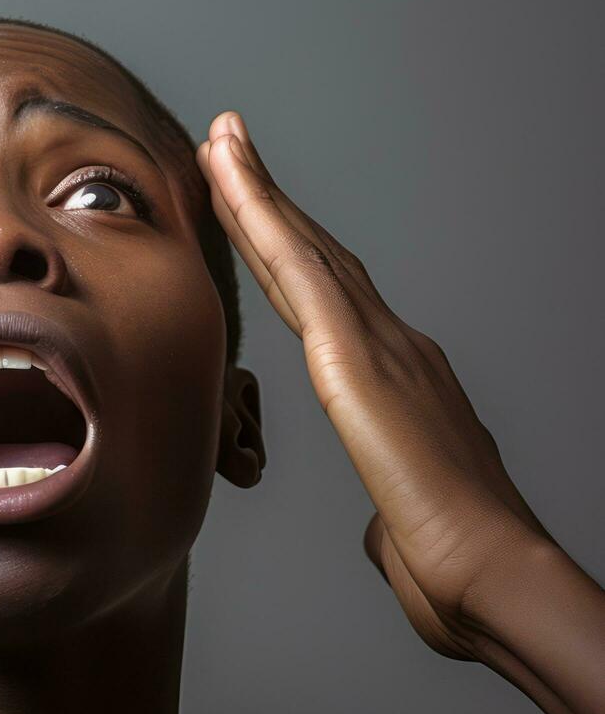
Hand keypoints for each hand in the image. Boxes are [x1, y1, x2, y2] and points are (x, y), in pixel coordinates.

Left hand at [196, 112, 550, 659]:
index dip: (286, 251)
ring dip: (258, 191)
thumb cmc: (453, 562)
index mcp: (394, 382)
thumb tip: (388, 519)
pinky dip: (265, 223)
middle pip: (313, 255)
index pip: (324, 301)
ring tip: (222, 140)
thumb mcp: (408, 524)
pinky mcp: (358, 358)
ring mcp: (378, 344)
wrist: (491, 572)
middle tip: (229, 144)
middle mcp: (389, 346)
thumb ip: (393, 503)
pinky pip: (301, 274)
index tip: (253, 210)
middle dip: (267, 199)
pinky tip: (235, 185)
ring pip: (304, 248)